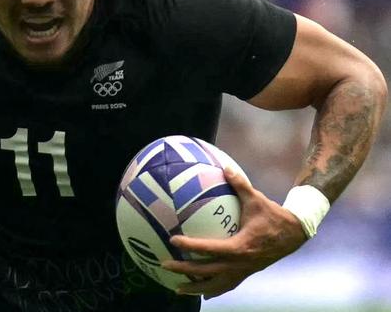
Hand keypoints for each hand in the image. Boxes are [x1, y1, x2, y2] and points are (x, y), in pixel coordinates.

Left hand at [161, 166, 306, 298]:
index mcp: (239, 247)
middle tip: (164, 264)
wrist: (295, 234)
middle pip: (207, 271)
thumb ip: (240, 183)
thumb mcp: (256, 199)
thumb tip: (225, 166)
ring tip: (177, 288)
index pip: (209, 248)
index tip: (173, 240)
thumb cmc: (272, 215)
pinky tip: (203, 293)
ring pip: (216, 285)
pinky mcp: (247, 273)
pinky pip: (227, 285)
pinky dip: (214, 290)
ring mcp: (244, 271)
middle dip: (185, 270)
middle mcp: (240, 263)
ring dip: (196, 288)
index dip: (190, 246)